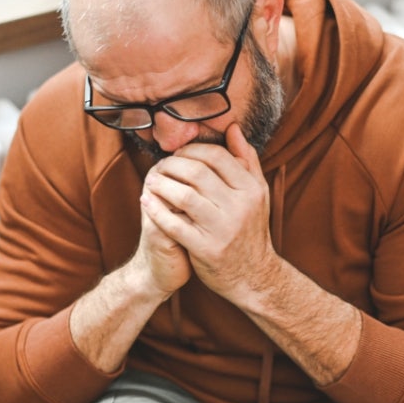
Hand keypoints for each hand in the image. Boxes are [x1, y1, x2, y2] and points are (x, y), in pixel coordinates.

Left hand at [140, 124, 278, 304]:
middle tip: (160, 166)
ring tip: (151, 180)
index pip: (216, 156)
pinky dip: (156, 210)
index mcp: (251, 189)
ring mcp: (222, 229)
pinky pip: (174, 224)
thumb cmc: (250, 229)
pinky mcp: (205, 249)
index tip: (178, 155)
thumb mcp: (257, 193)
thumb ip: (246, 159)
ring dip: (161, 184)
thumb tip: (232, 127)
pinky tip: (146, 202)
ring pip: (183, 195)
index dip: (191, 150)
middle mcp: (239, 207)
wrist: (253, 275)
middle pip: (197, 172)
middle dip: (171, 165)